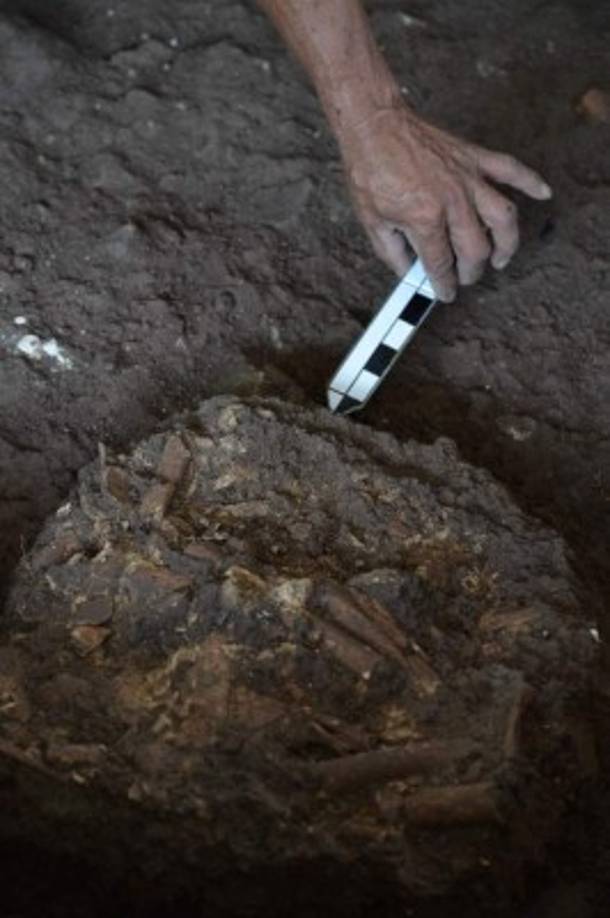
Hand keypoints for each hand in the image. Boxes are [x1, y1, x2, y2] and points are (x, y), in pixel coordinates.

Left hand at [339, 106, 551, 301]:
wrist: (375, 127)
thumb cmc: (370, 171)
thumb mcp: (372, 222)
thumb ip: (393, 254)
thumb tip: (408, 273)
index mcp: (425, 220)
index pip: (441, 264)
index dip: (444, 285)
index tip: (445, 293)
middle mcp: (453, 202)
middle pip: (476, 249)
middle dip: (472, 271)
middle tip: (465, 277)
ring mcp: (468, 178)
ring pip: (503, 218)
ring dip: (506, 243)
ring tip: (501, 258)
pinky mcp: (475, 158)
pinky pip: (511, 170)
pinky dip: (531, 182)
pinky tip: (544, 194)